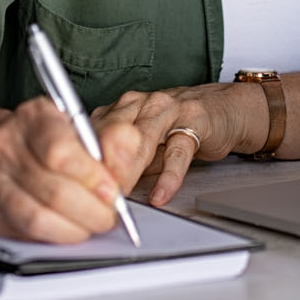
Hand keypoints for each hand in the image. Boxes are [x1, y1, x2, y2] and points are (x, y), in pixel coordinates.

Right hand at [0, 97, 128, 243]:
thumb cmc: (42, 138)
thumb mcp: (78, 126)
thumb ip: (110, 141)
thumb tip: (126, 163)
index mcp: (32, 116)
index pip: (61, 152)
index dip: (93, 178)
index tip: (112, 190)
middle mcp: (4, 145)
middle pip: (54, 191)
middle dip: (92, 210)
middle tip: (109, 215)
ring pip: (38, 218)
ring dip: (75, 228)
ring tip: (92, 223)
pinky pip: (25, 234)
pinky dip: (54, 236)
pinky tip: (68, 228)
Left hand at [93, 83, 263, 206]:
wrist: (223, 109)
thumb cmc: (178, 128)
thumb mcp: (143, 144)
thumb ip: (121, 161)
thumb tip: (94, 192)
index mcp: (122, 108)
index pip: (93, 132)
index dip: (83, 161)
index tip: (76, 187)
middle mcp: (141, 103)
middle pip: (113, 133)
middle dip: (102, 167)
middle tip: (95, 196)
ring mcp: (168, 109)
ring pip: (141, 139)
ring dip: (129, 170)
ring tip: (121, 196)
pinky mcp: (194, 121)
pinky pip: (178, 151)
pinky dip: (169, 176)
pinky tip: (161, 194)